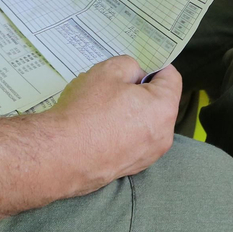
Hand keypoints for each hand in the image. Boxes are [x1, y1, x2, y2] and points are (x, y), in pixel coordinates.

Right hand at [45, 57, 179, 194]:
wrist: (60, 156)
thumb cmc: (86, 113)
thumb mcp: (108, 70)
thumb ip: (131, 66)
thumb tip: (135, 75)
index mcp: (163, 109)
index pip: (172, 78)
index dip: (155, 66)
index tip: (139, 64)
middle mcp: (163, 135)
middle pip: (159, 101)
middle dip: (140, 90)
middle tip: (115, 84)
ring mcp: (148, 155)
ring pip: (146, 122)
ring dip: (131, 111)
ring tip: (103, 107)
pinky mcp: (132, 167)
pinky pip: (134, 140)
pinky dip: (122, 130)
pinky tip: (99, 126)